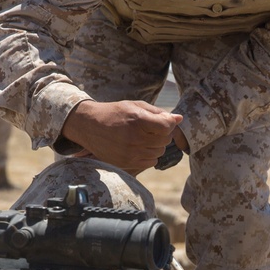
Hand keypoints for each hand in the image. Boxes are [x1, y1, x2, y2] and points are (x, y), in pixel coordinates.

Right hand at [61, 100, 181, 173]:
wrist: (89, 126)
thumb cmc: (115, 113)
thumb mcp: (135, 106)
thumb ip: (158, 112)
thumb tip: (179, 118)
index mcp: (137, 120)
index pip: (167, 126)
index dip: (169, 123)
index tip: (163, 120)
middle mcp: (134, 138)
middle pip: (165, 140)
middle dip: (163, 133)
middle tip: (151, 128)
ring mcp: (130, 152)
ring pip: (159, 152)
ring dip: (156, 144)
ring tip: (143, 136)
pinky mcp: (127, 163)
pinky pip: (151, 162)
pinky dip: (150, 155)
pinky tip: (139, 146)